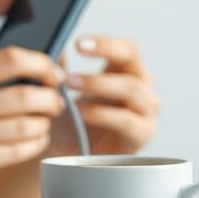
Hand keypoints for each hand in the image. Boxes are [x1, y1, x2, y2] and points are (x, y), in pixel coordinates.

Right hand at [0, 0, 66, 194]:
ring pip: (27, 126)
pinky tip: (33, 137)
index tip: (53, 72)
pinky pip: (19, 152)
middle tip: (56, 99)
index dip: (44, 64)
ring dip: (45, 122)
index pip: (13, 60)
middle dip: (52, 98)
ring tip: (44, 119)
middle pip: (27, 96)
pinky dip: (35, 144)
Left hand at [51, 36, 159, 154]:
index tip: (77, 43)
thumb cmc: (71, 118)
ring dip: (98, 85)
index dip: (105, 44)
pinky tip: (82, 113)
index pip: (126, 48)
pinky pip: (127, 121)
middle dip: (100, 61)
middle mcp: (142, 86)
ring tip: (70, 87)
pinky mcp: (143, 134)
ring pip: (132, 89)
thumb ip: (59, 65)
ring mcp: (146, 110)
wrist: (70, 155)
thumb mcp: (63, 89)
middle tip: (68, 72)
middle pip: (133, 63)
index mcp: (126, 70)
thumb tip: (52, 43)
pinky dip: (103, 115)